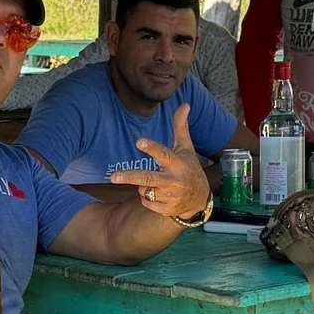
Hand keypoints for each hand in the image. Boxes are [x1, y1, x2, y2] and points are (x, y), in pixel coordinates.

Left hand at [106, 102, 210, 221]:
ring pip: (143, 190)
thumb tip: (185, 104)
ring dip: (144, 187)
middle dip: (130, 177)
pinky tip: (160, 196)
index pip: (163, 153)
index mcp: (177, 162)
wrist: (200, 199)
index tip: (139, 142)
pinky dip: (148, 199)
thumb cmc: (189, 167)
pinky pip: (146, 202)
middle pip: (147, 178)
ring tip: (159, 184)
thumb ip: (181, 127)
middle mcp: (174, 180)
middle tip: (113, 177)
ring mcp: (170, 196)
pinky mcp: (166, 210)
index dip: (151, 148)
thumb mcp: (187, 148)